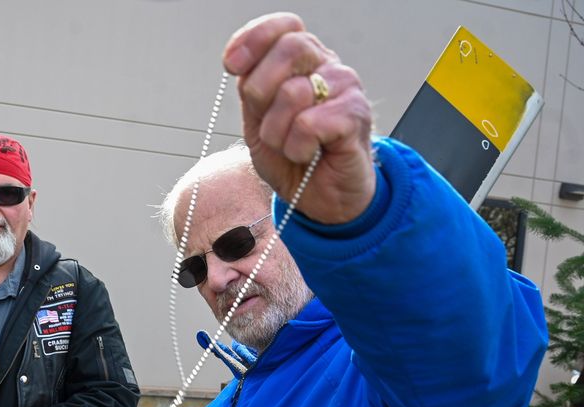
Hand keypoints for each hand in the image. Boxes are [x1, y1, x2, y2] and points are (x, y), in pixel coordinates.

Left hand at [223, 12, 375, 223]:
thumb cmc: (290, 156)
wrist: (319, 197)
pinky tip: (307, 153)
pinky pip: (309, 123)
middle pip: (289, 49)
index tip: (232, 64)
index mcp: (303, 62)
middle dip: (261, 90)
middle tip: (266, 123)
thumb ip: (251, 88)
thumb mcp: (258, 121)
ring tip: (290, 146)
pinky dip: (297, 147)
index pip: (283, 26)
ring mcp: (345, 88)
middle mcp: (326, 66)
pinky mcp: (356, 115)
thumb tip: (237, 60)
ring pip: (294, 92)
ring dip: (277, 132)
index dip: (254, 38)